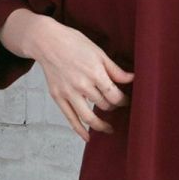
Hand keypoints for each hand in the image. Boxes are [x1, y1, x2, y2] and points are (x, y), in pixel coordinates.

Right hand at [30, 16, 133, 143]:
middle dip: (113, 108)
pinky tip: (88, 137)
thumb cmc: (74, 43)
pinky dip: (80, 131)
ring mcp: (68, 93)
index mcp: (94, 72)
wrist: (47, 42)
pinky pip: (70, 119)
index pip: (114, 95)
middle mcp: (82, 85)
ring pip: (89, 117)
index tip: (126, 101)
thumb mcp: (98, 53)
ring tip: (109, 128)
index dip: (123, 101)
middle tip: (116, 107)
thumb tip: (132, 79)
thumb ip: (115, 70)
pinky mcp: (58, 97)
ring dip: (101, 125)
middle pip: (104, 105)